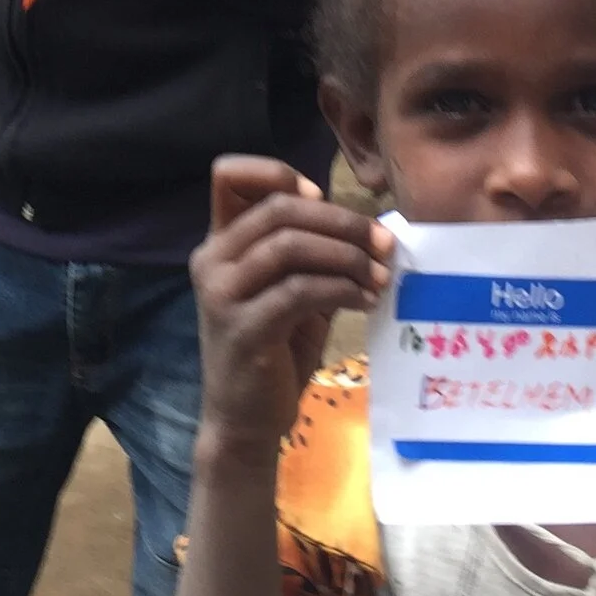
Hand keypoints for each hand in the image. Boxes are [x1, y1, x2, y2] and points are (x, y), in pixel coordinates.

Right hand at [192, 157, 393, 457]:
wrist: (244, 422)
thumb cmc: (273, 354)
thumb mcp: (291, 293)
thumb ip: (312, 256)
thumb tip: (369, 228)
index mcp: (220, 244)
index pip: (229, 175)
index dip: (279, 174)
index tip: (322, 198)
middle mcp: (212, 260)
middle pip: (278, 208)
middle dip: (340, 221)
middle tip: (383, 243)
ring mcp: (222, 294)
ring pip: (289, 245)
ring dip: (347, 256)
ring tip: (379, 277)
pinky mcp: (243, 329)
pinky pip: (300, 290)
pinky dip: (342, 289)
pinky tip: (365, 301)